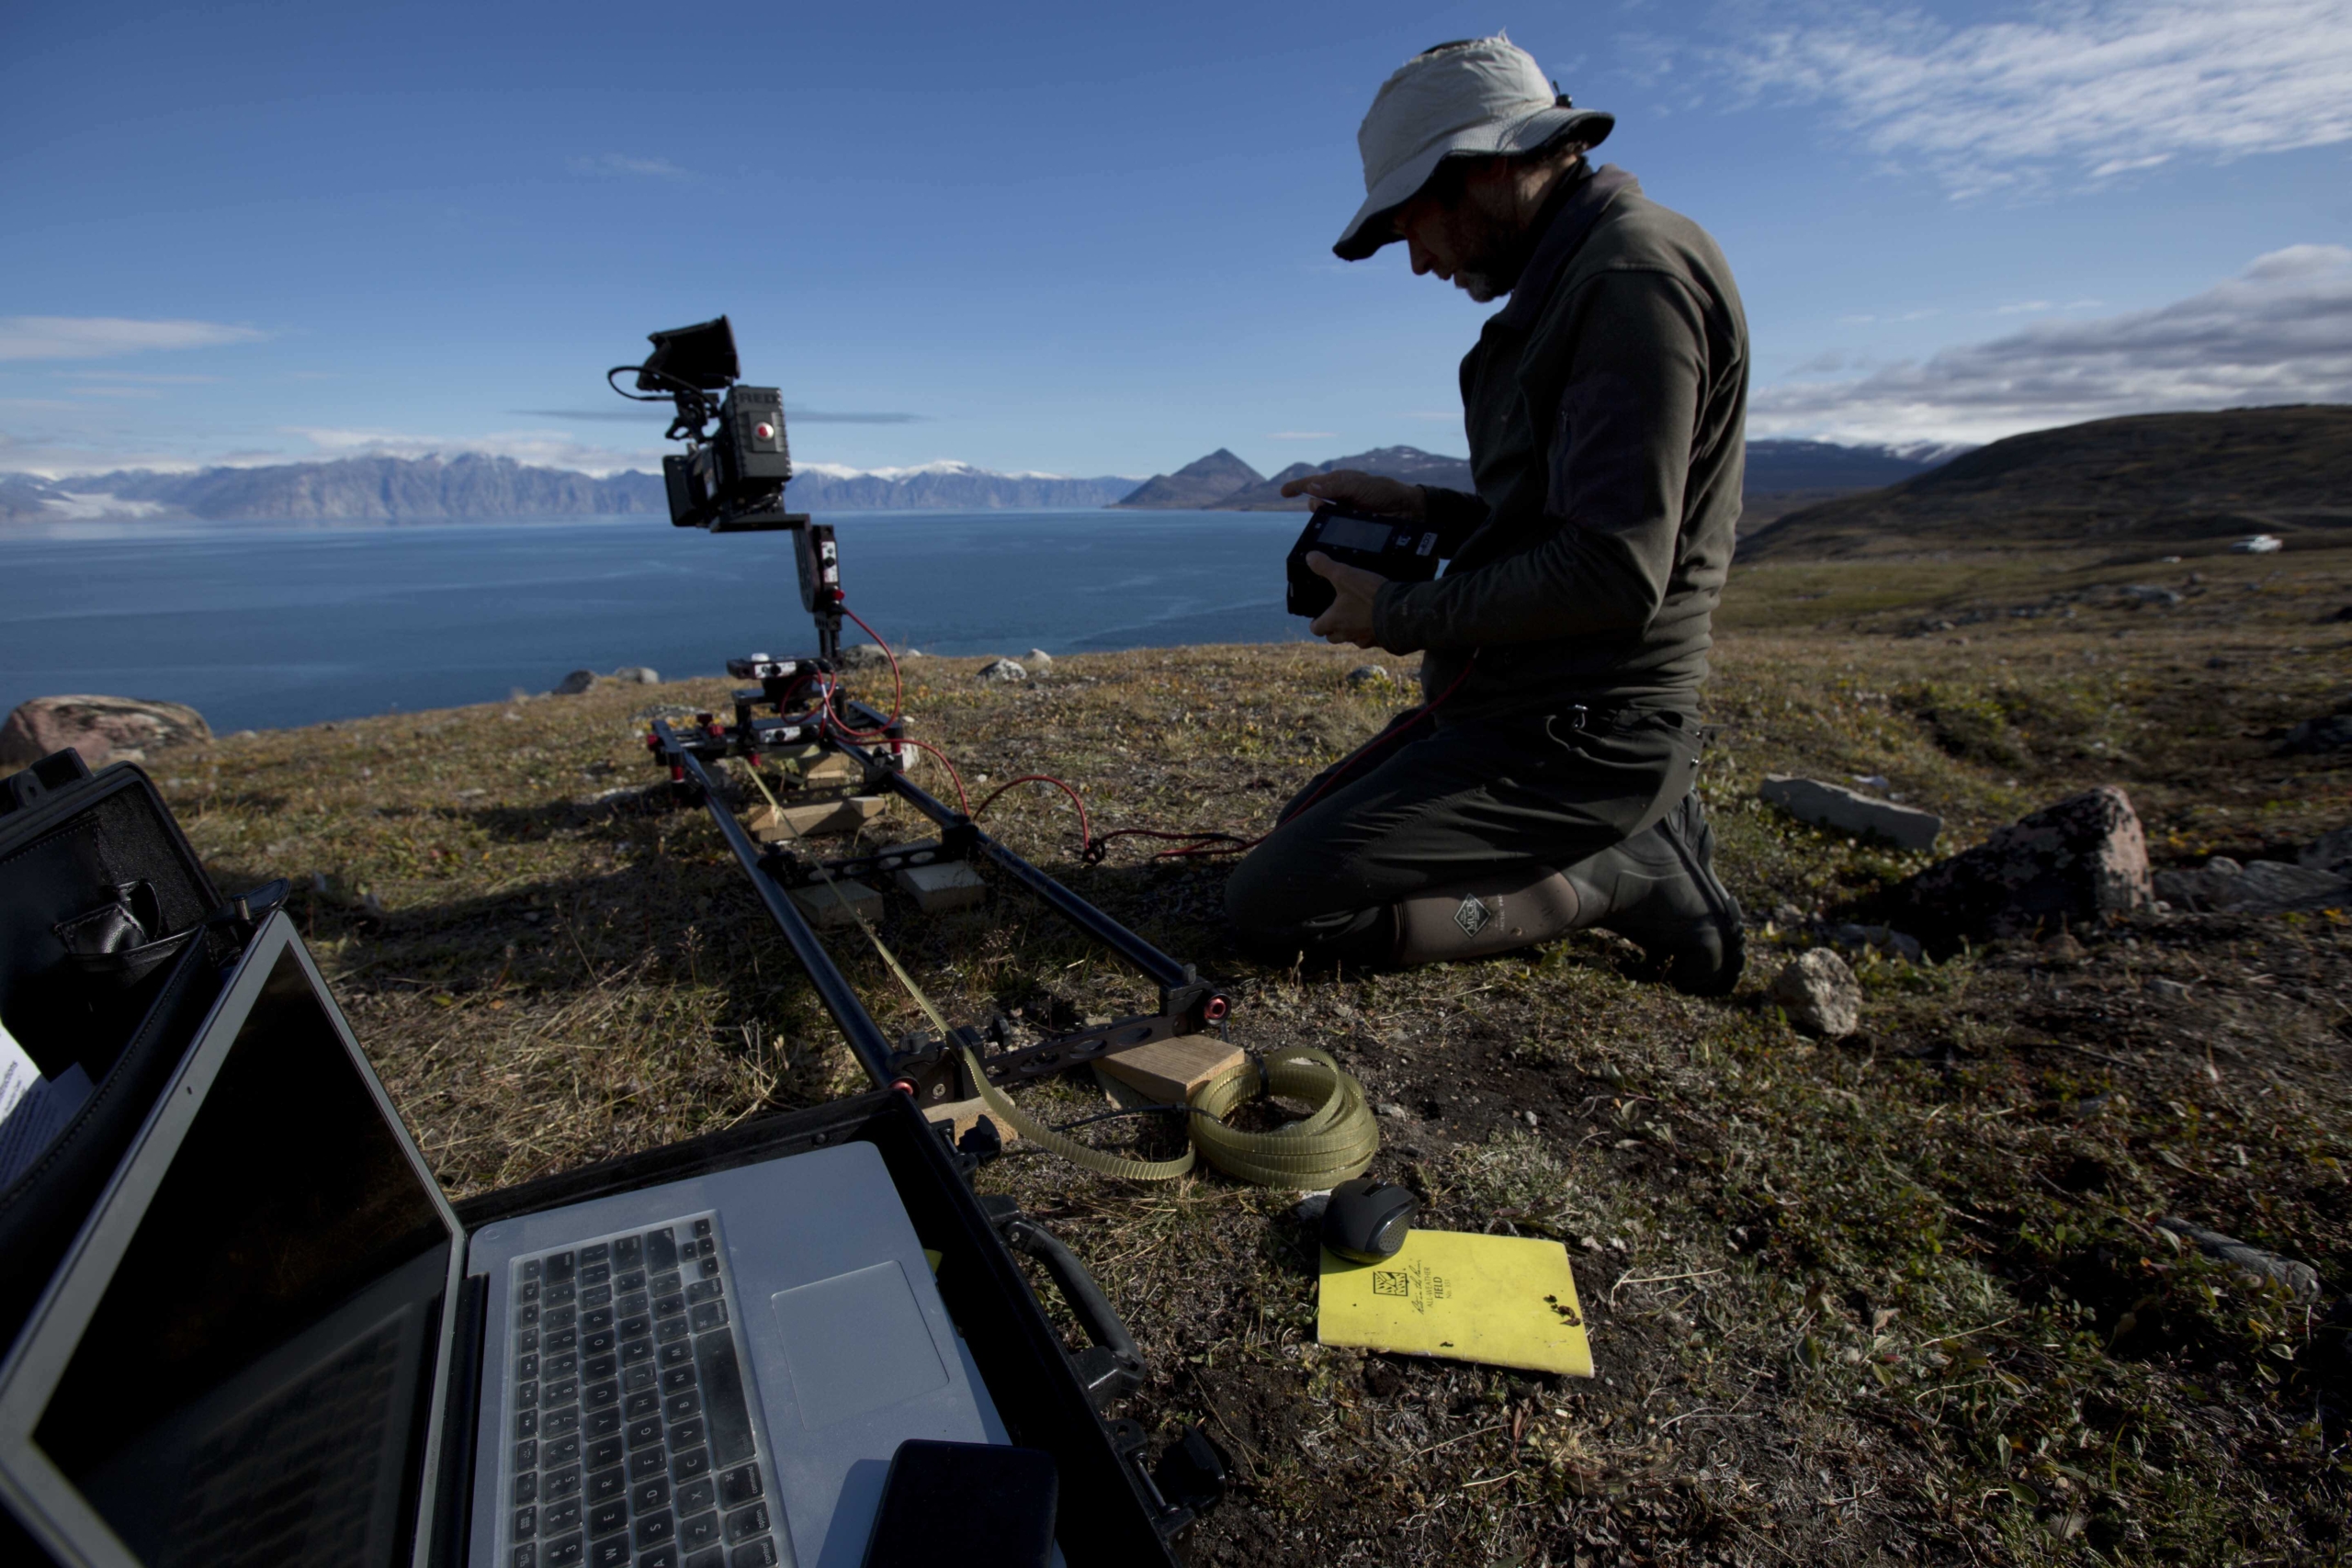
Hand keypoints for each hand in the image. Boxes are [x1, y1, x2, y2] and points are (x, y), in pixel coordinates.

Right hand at [1278, 468, 1425, 519]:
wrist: (1407, 510)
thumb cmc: (1384, 491)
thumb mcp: (1358, 485)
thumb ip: (1334, 488)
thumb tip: (1310, 488)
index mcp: (1340, 483)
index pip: (1314, 483)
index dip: (1297, 486)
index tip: (1283, 492)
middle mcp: (1340, 499)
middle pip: (1316, 503)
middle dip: (1313, 505)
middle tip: (1319, 507)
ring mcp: (1345, 515)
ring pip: (1323, 519)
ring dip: (1322, 520)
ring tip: (1329, 520)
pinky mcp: (1352, 529)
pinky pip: (1335, 532)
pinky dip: (1330, 533)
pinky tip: (1330, 536)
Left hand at [1305, 552, 1384, 646]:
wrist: (1399, 612)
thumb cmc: (1368, 596)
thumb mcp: (1345, 575)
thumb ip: (1326, 566)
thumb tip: (1310, 557)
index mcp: (1334, 621)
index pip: (1316, 630)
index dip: (1315, 623)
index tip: (1318, 617)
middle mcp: (1347, 634)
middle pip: (1333, 637)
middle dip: (1332, 629)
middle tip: (1337, 616)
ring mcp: (1365, 639)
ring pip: (1353, 639)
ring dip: (1352, 631)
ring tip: (1358, 617)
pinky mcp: (1381, 641)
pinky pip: (1371, 640)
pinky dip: (1371, 632)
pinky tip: (1377, 621)